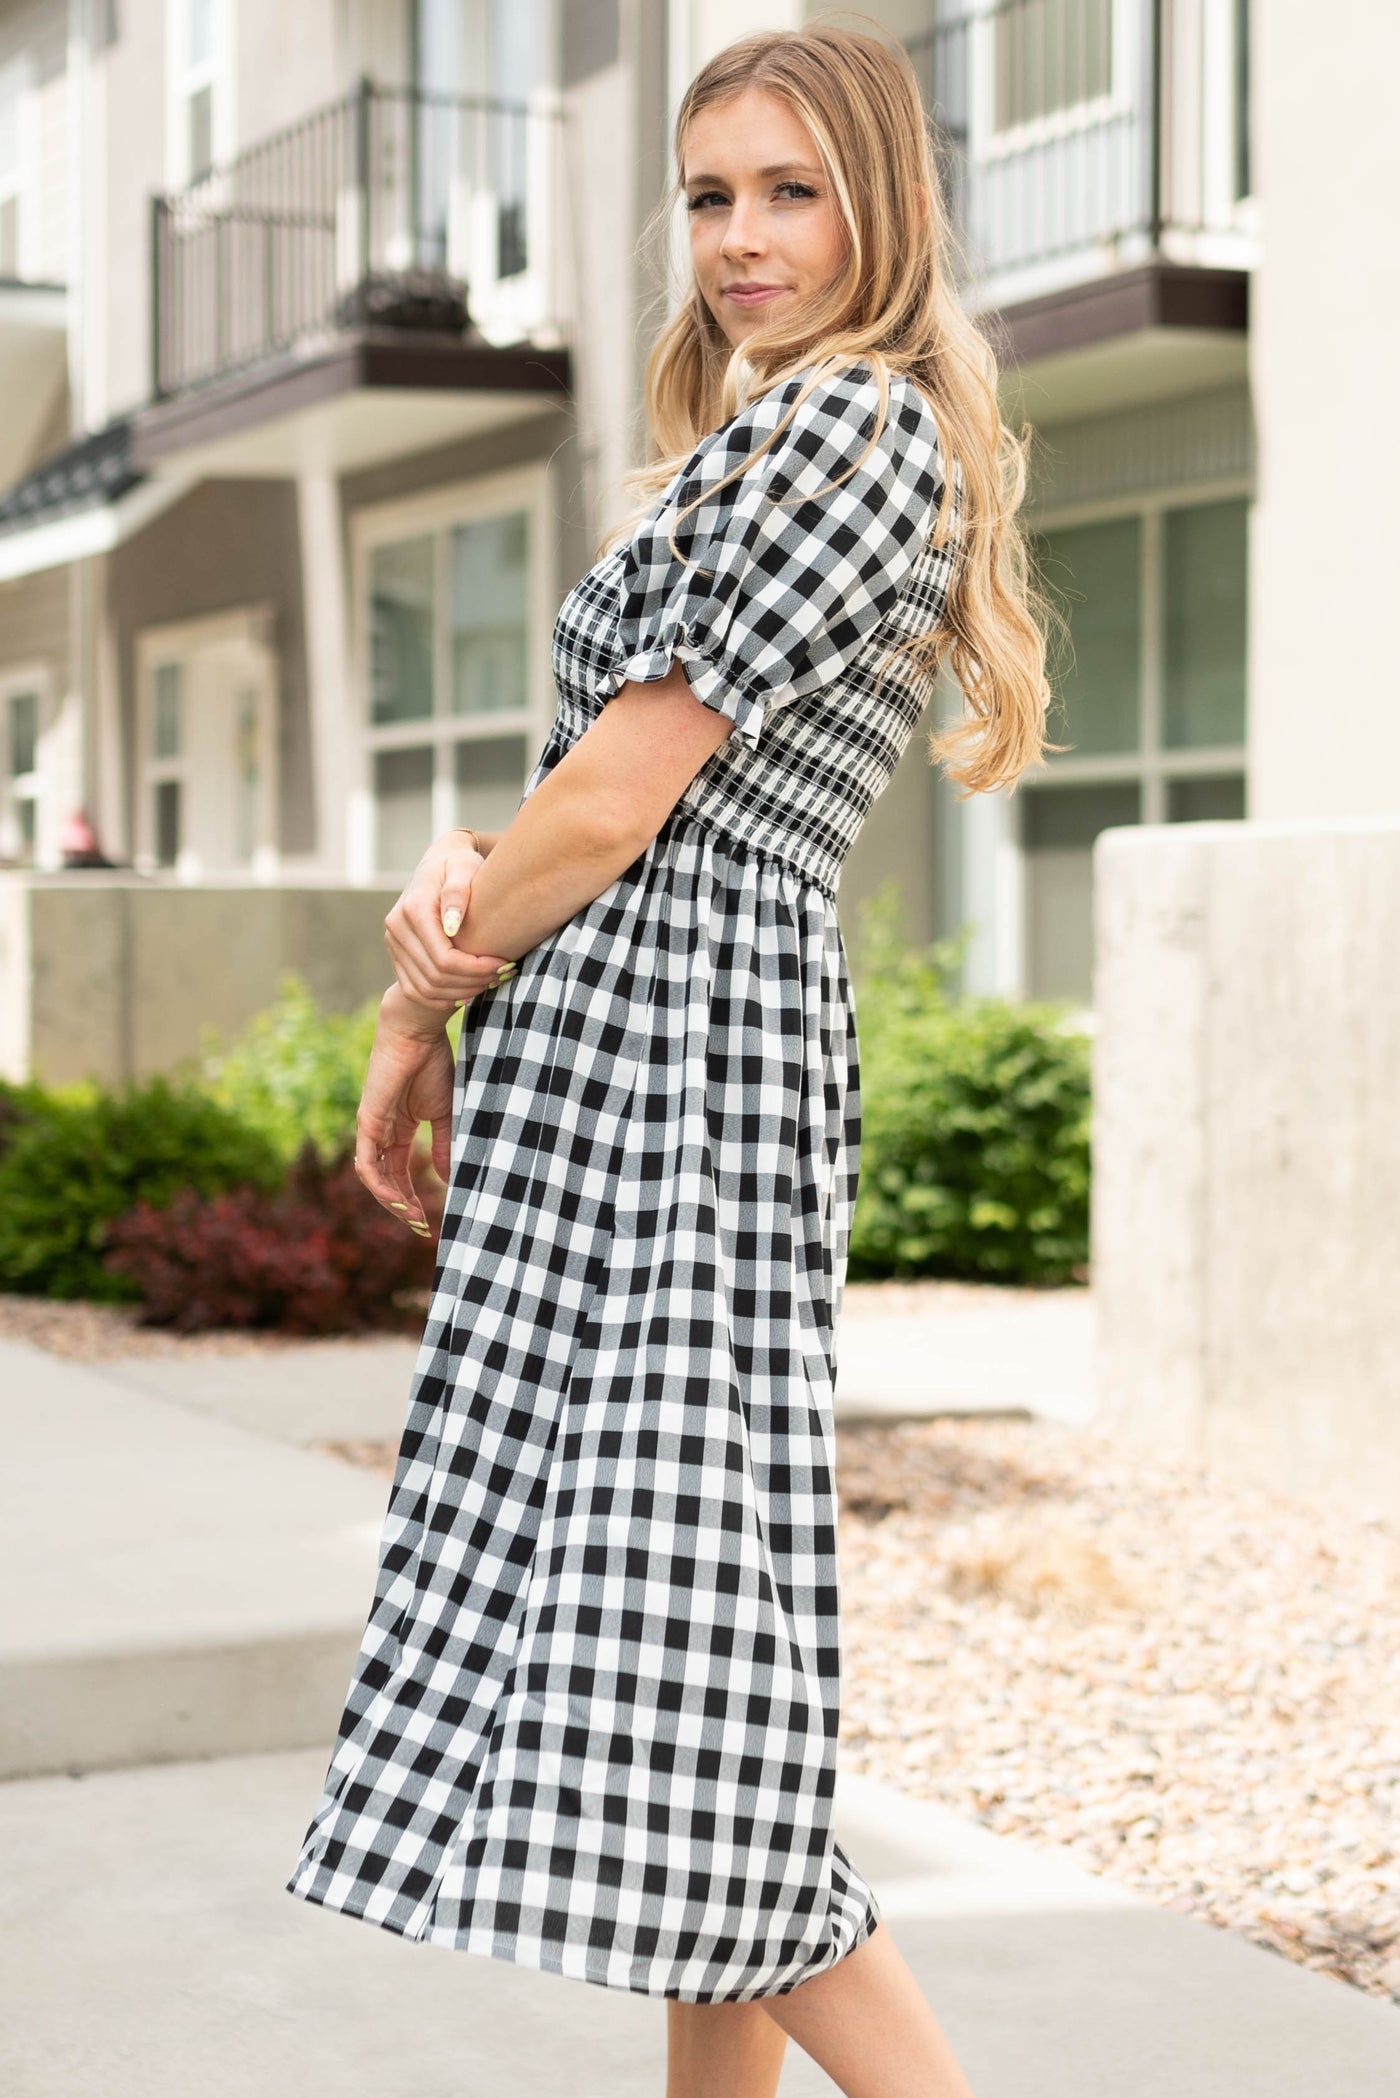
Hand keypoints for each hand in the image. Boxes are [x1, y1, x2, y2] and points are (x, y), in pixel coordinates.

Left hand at [352, 988, 456, 1230]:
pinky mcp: (367, 1124)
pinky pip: (367, 1164)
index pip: (399, 1172)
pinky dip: (380, 1186)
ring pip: (373, 1177)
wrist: (418, 1034)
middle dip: (402, 1206)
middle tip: (420, 1228)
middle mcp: (382, 1132)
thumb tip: (449, 1179)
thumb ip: (445, 1146)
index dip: (412, 1197)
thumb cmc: (433, 1064)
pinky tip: (396, 1201)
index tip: (427, 1219)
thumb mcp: (444, 1114)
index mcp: (399, 1128)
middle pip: (386, 1180)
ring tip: (412, 1219)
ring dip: (391, 1202)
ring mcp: (371, 1129)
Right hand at [384, 831, 517, 1008]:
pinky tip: (470, 990)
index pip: (444, 958)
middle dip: (472, 982)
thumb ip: (458, 892)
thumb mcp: (464, 867)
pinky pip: (415, 990)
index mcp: (413, 909)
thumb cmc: (458, 864)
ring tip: (490, 982)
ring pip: (425, 988)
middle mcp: (397, 929)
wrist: (438, 863)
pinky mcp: (396, 955)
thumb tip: (452, 925)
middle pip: (435, 977)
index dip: (476, 969)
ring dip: (460, 992)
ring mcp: (393, 944)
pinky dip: (442, 997)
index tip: (503, 964)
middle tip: (503, 975)